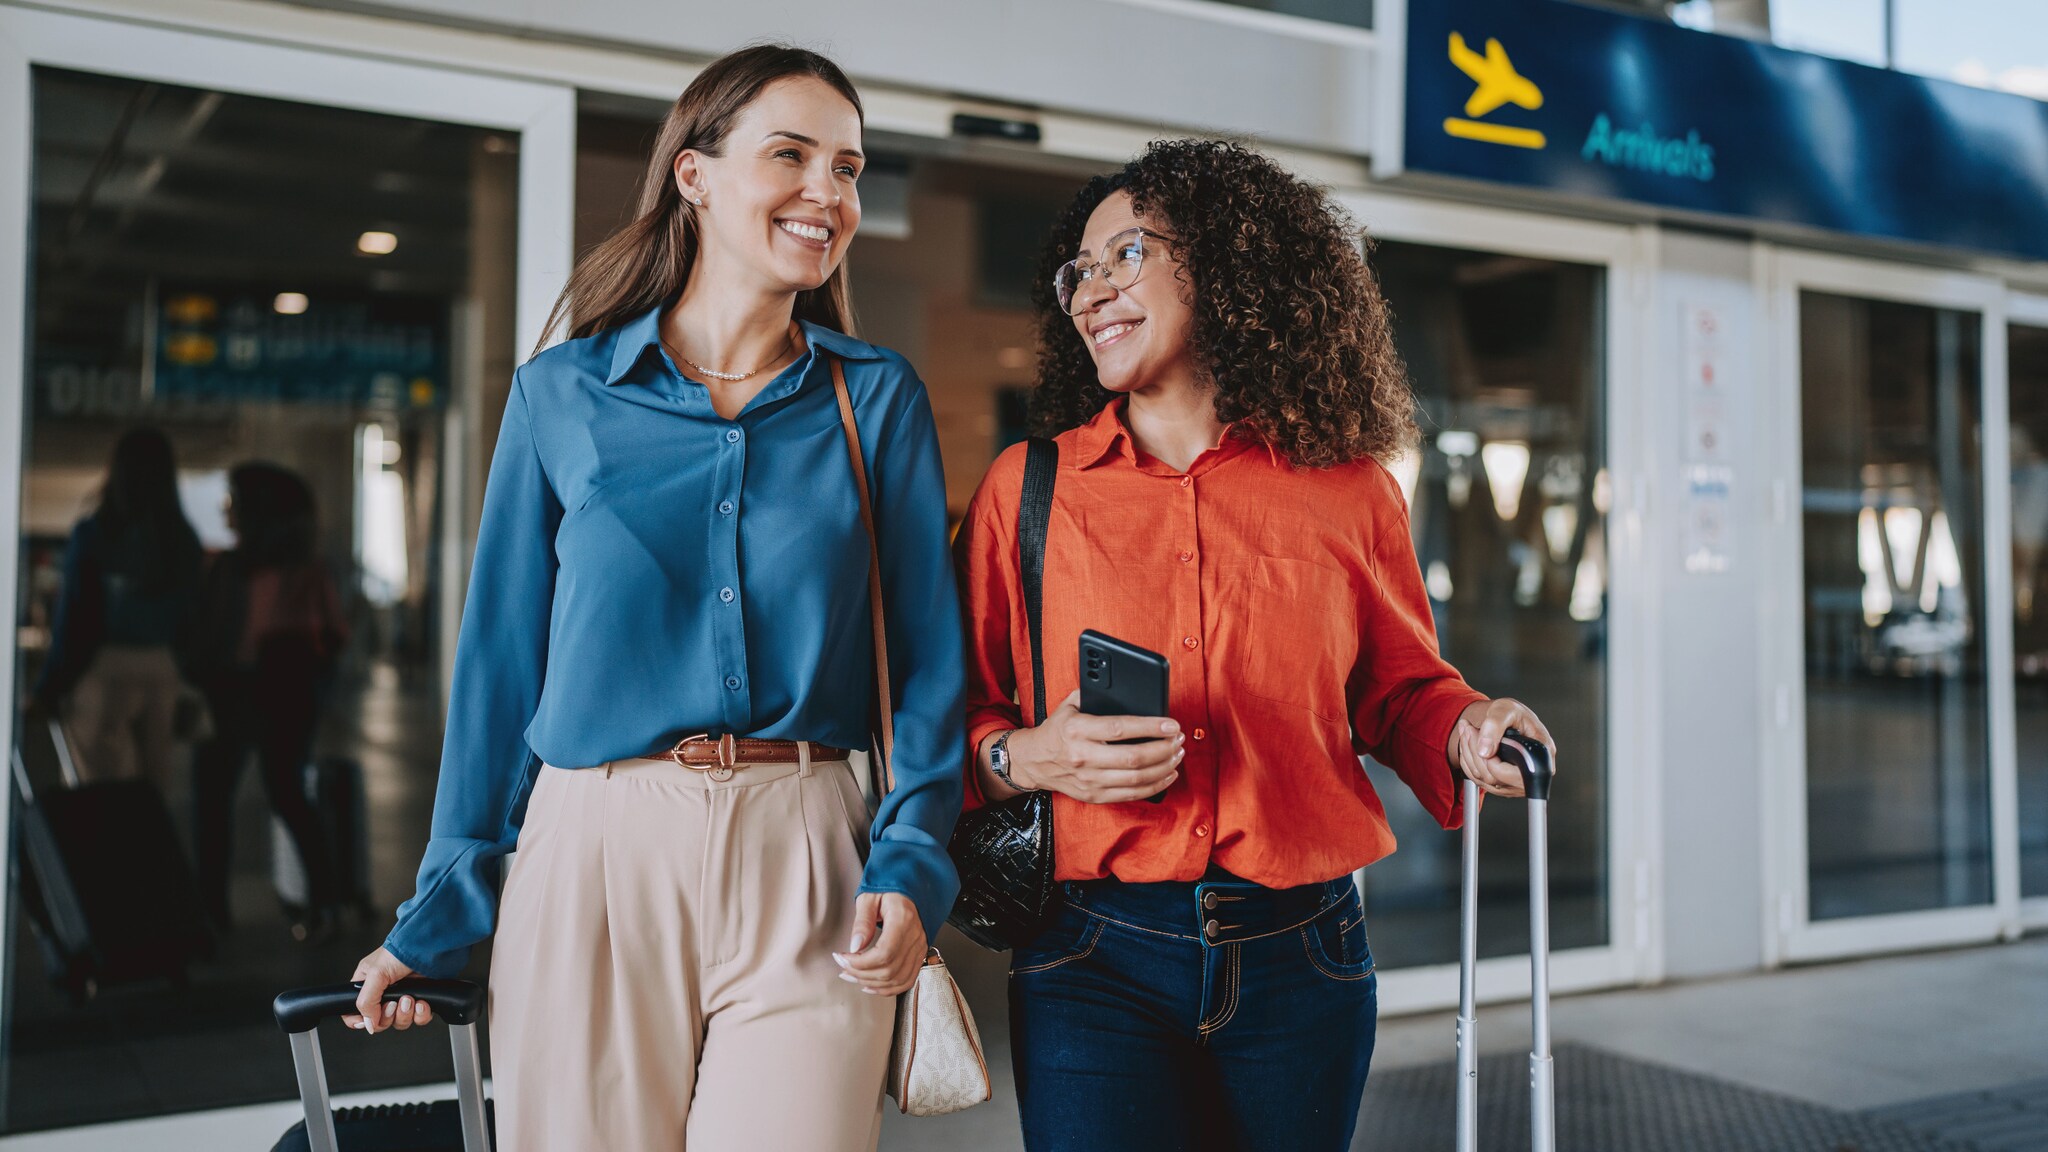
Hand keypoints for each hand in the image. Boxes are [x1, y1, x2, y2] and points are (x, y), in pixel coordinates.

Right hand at [345, 947, 428, 1033]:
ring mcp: (403, 998)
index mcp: (367, 985)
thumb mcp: (376, 974)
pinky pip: (419, 1019)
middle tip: (393, 1004)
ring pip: (399, 1022)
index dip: (360, 1021)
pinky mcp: (420, 1000)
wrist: (430, 948)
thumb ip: (366, 1001)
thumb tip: (368, 1024)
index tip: (366, 1022)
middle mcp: (384, 993)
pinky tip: (421, 1003)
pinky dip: (420, 1014)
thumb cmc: (400, 951)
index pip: (354, 1012)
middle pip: (379, 1021)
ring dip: (404, 1015)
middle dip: (387, 1017)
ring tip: (408, 999)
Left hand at [834, 892, 924, 996]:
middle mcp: (915, 936)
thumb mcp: (869, 897)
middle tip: (842, 966)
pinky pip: (907, 980)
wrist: (911, 885)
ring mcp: (920, 947)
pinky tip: (871, 985)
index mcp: (903, 919)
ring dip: (871, 983)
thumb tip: (855, 947)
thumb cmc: (890, 887)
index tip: (842, 957)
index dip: (860, 963)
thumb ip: (862, 922)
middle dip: (861, 974)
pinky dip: (888, 988)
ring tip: (852, 976)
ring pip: (897, 979)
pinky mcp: (919, 954)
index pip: (884, 954)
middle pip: (889, 970)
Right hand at [1006, 690, 1182, 803]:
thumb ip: (1095, 694)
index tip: (1171, 724)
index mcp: (1077, 730)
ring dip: (1163, 766)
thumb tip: (1129, 689)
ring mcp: (1089, 779)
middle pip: (1133, 757)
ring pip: (1136, 778)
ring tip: (1177, 754)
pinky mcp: (1094, 795)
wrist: (1034, 761)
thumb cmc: (1058, 729)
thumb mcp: (1069, 705)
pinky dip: (1155, 785)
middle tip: (1178, 739)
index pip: (1120, 728)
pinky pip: (1131, 794)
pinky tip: (1167, 774)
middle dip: (1163, 749)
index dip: (1150, 727)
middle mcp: (1084, 756)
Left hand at [1451, 698, 1555, 797]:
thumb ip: (1495, 725)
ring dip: (1468, 755)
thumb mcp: (1505, 709)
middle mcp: (1531, 773)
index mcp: (1541, 753)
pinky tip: (1469, 744)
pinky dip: (1468, 762)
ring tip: (1467, 732)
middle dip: (1474, 752)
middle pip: (1494, 778)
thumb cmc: (1514, 713)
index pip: (1515, 773)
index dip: (1493, 762)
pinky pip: (1478, 780)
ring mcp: (1516, 782)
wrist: (1509, 719)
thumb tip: (1484, 751)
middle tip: (1468, 728)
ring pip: (1483, 780)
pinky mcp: (1503, 784)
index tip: (1481, 739)